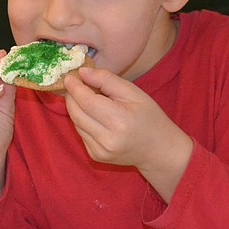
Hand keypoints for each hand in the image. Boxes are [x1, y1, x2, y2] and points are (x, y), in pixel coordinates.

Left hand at [63, 67, 192, 201]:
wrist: (158, 150)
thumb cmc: (149, 117)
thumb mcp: (134, 92)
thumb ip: (107, 79)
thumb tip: (82, 72)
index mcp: (119, 121)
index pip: (86, 101)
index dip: (75, 87)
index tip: (69, 76)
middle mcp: (107, 139)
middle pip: (76, 113)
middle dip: (71, 96)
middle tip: (74, 83)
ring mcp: (100, 151)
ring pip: (76, 123)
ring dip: (76, 107)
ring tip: (87, 97)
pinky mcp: (96, 156)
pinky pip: (81, 133)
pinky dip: (82, 121)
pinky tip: (94, 115)